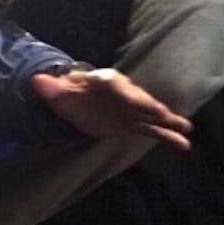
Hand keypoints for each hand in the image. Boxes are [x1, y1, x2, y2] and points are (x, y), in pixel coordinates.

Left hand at [32, 67, 192, 150]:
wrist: (76, 97)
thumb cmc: (69, 91)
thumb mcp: (58, 89)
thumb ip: (50, 86)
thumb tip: (37, 81)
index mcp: (105, 81)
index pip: (116, 86)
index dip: (124, 93)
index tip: (131, 100)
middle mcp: (123, 94)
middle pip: (139, 100)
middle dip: (151, 107)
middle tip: (165, 115)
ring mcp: (130, 110)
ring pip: (151, 116)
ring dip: (168, 123)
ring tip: (186, 132)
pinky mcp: (132, 124)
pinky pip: (151, 130)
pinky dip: (166, 135)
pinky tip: (183, 144)